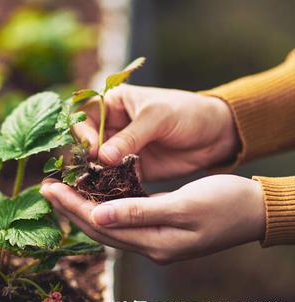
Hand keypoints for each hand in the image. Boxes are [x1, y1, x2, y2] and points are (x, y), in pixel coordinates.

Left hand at [40, 175, 265, 263]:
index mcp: (155, 243)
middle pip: (99, 228)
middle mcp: (151, 246)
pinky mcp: (161, 228)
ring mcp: (156, 239)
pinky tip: (94, 193)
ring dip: (84, 207)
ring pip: (109, 224)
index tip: (49, 189)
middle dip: (70, 207)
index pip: (101, 226)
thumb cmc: (225, 203)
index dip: (72, 207)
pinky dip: (105, 205)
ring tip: (62, 189)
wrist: (257, 210)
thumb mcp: (182, 206)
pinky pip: (123, 218)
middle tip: (45, 187)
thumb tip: (97, 216)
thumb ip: (139, 212)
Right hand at [75, 85, 239, 180]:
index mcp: (112, 104)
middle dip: (84, 160)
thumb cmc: (188, 112)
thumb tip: (102, 156)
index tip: (93, 150)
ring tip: (93, 189)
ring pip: (96, 164)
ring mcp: (120, 150)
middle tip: (87, 175)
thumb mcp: (158, 117)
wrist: (218, 134)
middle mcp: (111, 127)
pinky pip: (114, 179)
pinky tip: (109, 198)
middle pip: (85, 144)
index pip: (84, 118)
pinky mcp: (131, 169)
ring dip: (94, 177)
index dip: (84, 135)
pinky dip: (110, 188)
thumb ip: (130, 137)